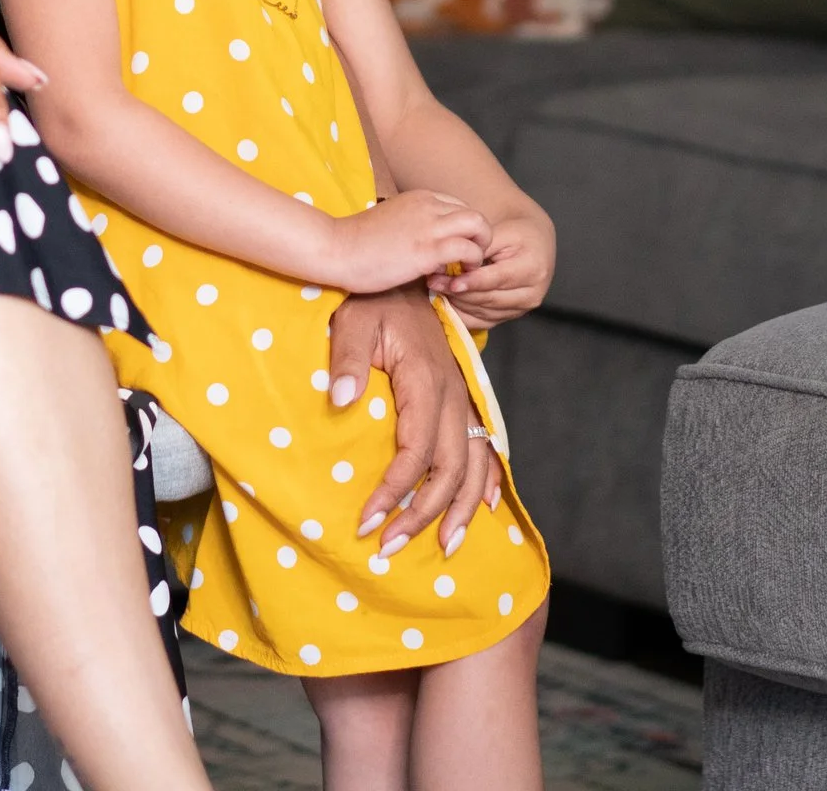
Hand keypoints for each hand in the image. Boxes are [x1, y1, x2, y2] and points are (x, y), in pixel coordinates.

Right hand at [327, 190, 491, 293]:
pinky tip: (452, 278)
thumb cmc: (356, 241)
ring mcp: (430, 225)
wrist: (336, 249)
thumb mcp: (392, 220)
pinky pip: (468, 251)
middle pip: (475, 215)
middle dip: (479, 240)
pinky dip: (469, 266)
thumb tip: (424, 241)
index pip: (460, 208)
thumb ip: (413, 224)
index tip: (453, 252)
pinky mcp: (428, 249)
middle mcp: (429, 205)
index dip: (463, 232)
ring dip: (480, 250)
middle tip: (465, 262)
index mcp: (419, 197)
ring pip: (479, 226)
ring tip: (465, 269)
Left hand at [328, 285, 497, 557]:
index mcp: (427, 382)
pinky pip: (485, 448)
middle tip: (390, 548)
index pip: (416, 451)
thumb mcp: (352, 321)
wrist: (403, 279)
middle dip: (422, 515)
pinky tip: (483, 510)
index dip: (394, 491)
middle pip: (449, 470)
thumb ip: (346, 360)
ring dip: (458, 510)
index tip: (367, 520)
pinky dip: (487, 482)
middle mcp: (454, 397)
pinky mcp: (463, 401)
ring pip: (473, 466)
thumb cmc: (372, 301)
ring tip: (442, 548)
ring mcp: (463, 400)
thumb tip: (339, 400)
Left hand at [440, 209, 554, 326]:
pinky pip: (482, 321)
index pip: (496, 279)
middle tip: (433, 282)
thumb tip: (454, 259)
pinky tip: (446, 300)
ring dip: (457, 302)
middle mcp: (531, 294)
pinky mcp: (510, 316)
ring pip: (482, 312)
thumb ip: (480, 245)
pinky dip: (462, 312)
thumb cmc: (517, 233)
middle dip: (458, 292)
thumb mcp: (501, 231)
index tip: (450, 282)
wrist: (535, 245)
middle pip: (488, 298)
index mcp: (532, 269)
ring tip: (436, 288)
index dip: (471, 282)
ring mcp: (521, 308)